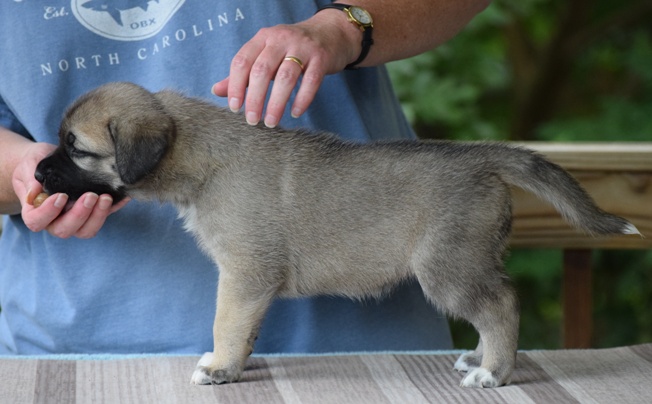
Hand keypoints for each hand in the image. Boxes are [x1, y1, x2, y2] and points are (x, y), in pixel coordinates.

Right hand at [13, 142, 129, 238]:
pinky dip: (115, 208)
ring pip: (87, 230)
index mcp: (35, 212)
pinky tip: (124, 196)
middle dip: (80, 214)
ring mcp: (75, 219)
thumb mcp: (29, 166)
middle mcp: (55, 221)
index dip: (48, 213)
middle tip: (90, 196)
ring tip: (106, 197)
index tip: (61, 196)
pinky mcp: (93, 212)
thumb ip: (31, 179)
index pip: (37, 221)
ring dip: (98, 216)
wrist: (48, 159)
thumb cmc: (34, 164)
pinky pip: (105, 216)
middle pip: (66, 229)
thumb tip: (34, 193)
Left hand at [212, 12, 360, 127]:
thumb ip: (243, 73)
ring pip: (285, 77)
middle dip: (255, 98)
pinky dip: (302, 99)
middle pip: (262, 70)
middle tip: (252, 120)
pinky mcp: (321, 58)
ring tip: (271, 122)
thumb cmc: (292, 49)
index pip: (242, 61)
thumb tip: (216, 91)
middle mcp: (280, 39)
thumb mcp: (266, 55)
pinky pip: (310, 81)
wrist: (331, 33)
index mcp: (262, 38)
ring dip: (276, 103)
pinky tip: (295, 113)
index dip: (235, 86)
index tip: (234, 108)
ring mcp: (302, 47)